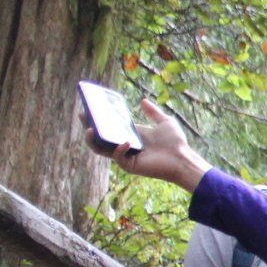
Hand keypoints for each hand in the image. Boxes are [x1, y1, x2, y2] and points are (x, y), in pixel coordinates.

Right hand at [88, 98, 212, 191]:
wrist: (183, 158)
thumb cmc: (176, 143)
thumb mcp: (165, 122)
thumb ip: (153, 112)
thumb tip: (142, 100)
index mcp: (131, 134)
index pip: (109, 127)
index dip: (97, 118)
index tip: (88, 107)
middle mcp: (125, 145)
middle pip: (100, 138)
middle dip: (88, 127)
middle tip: (83, 116)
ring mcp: (126, 156)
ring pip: (101, 150)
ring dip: (93, 140)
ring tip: (91, 129)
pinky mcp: (130, 166)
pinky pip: (118, 157)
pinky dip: (119, 149)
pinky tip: (127, 142)